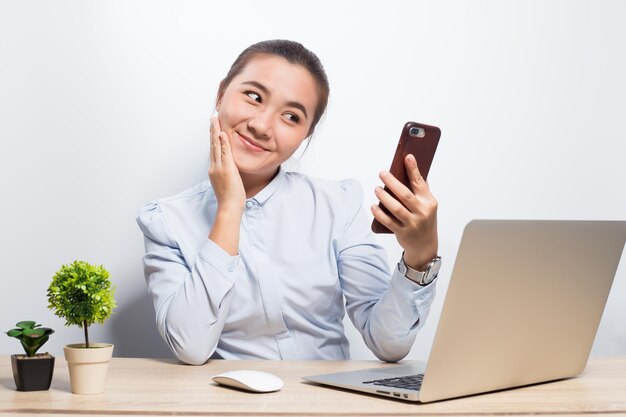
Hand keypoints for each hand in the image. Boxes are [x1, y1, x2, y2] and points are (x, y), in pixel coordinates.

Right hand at [209, 117, 245, 213]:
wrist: (229, 207)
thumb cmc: (229, 200)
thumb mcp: (226, 184)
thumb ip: (225, 175)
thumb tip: (228, 171)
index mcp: (214, 170)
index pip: (213, 151)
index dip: (213, 139)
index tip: (213, 129)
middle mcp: (214, 167)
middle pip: (212, 145)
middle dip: (212, 131)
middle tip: (212, 119)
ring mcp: (219, 168)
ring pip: (216, 146)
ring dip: (215, 132)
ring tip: (215, 120)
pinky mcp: (226, 169)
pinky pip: (224, 152)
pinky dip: (223, 142)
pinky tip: (222, 133)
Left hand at [371, 154, 437, 269]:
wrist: (425, 246)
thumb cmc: (424, 221)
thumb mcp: (428, 205)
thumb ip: (421, 190)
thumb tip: (411, 170)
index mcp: (429, 202)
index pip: (420, 183)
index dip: (413, 169)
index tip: (407, 157)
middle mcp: (422, 212)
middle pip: (405, 195)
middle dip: (392, 182)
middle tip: (382, 173)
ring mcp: (412, 223)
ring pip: (395, 208)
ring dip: (384, 197)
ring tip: (376, 189)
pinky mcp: (402, 232)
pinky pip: (388, 221)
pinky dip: (379, 213)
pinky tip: (373, 206)